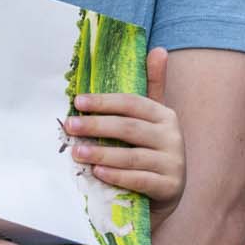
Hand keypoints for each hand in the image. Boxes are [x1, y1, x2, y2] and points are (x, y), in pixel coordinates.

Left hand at [68, 47, 183, 211]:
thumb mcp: (150, 122)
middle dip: (96, 126)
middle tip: (70, 126)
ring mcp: (173, 163)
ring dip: (102, 153)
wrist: (164, 195)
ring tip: (77, 152)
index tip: (77, 102)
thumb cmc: (150, 152)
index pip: (132, 103)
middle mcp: (173, 137)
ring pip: (133, 155)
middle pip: (129, 127)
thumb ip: (151, 87)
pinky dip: (117, 176)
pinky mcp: (170, 187)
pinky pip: (139, 180)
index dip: (104, 101)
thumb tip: (159, 49)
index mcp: (165, 115)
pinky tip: (97, 172)